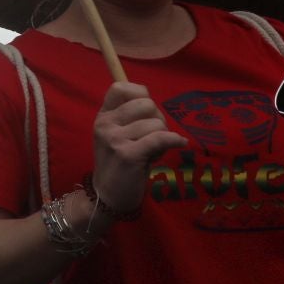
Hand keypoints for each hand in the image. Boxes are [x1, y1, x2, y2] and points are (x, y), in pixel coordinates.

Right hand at [90, 81, 187, 216]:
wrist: (107, 196)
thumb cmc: (118, 164)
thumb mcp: (116, 136)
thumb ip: (129, 118)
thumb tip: (154, 104)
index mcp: (103, 117)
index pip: (120, 87)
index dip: (140, 93)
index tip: (146, 110)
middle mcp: (106, 125)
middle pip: (145, 104)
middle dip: (158, 117)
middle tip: (154, 135)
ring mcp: (115, 140)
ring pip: (156, 123)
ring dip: (163, 136)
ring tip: (154, 150)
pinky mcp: (129, 155)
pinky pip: (161, 137)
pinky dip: (175, 140)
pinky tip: (180, 144)